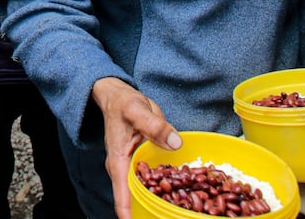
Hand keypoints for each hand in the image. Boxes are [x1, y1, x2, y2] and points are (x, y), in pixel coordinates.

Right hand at [92, 77, 181, 218]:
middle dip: (150, 213)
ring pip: (147, 194)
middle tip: (171, 217)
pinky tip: (186, 195)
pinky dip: (168, 190)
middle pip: (135, 202)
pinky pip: (155, 183)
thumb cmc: (123, 104)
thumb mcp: (137, 110)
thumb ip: (154, 126)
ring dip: (161, 204)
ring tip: (180, 212)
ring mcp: (135, 170)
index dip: (130, 216)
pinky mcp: (145, 166)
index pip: (122, 197)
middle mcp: (125, 171)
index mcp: (118, 162)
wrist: (119, 99)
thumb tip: (175, 143)